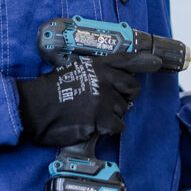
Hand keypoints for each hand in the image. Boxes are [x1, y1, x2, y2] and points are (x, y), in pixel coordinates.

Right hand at [17, 52, 162, 146]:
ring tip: (89, 114)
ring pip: (124, 110)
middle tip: (107, 104)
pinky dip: (108, 129)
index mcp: (96, 65)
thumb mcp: (73, 70)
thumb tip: (118, 88)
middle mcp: (103, 78)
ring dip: (111, 116)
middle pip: (132, 88)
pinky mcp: (100, 118)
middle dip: (125, 97)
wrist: (33, 108)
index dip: (143, 62)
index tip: (157, 63)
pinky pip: (118, 126)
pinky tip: (91, 125)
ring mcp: (103, 98)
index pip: (125, 60)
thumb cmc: (50, 91)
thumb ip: (96, 74)